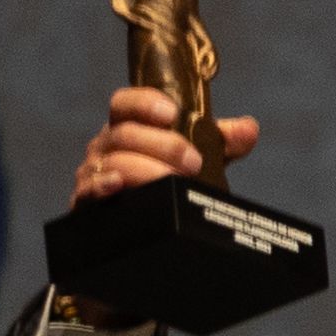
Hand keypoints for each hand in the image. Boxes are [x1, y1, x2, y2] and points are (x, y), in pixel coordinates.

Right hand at [71, 88, 259, 206]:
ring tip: (173, 180)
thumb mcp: (200, 160)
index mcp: (128, 128)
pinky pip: (89, 191)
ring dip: (146, 169)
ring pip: (114, 163)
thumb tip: (248, 129)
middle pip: (125, 134)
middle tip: (194, 162)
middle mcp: (106, 147)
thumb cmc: (171, 183)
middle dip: (163, 146)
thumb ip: (222, 143)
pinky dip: (102, 185)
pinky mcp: (87, 203)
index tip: (172, 113)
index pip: (125, 104)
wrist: (151, 231)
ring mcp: (94, 173)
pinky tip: (118, 184)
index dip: (145, 103)